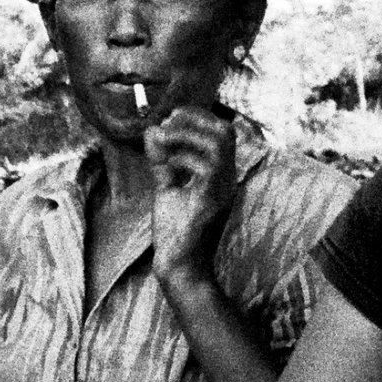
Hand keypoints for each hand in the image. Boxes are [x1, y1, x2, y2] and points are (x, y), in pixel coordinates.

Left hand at [145, 105, 238, 289]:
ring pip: (219, 143)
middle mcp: (228, 178)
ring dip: (186, 135)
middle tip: (166, 123)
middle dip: (194, 119)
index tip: (170, 117)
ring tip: (163, 142)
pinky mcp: (212, 200)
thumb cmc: (175, 230)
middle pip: (226, 131)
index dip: (197, 117)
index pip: (222, 131)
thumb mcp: (167, 187)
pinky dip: (183, 157)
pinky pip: (207, 167)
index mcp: (220, 173)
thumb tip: (153, 131)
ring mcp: (223, 189)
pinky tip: (166, 164)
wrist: (179, 264)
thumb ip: (162, 161)